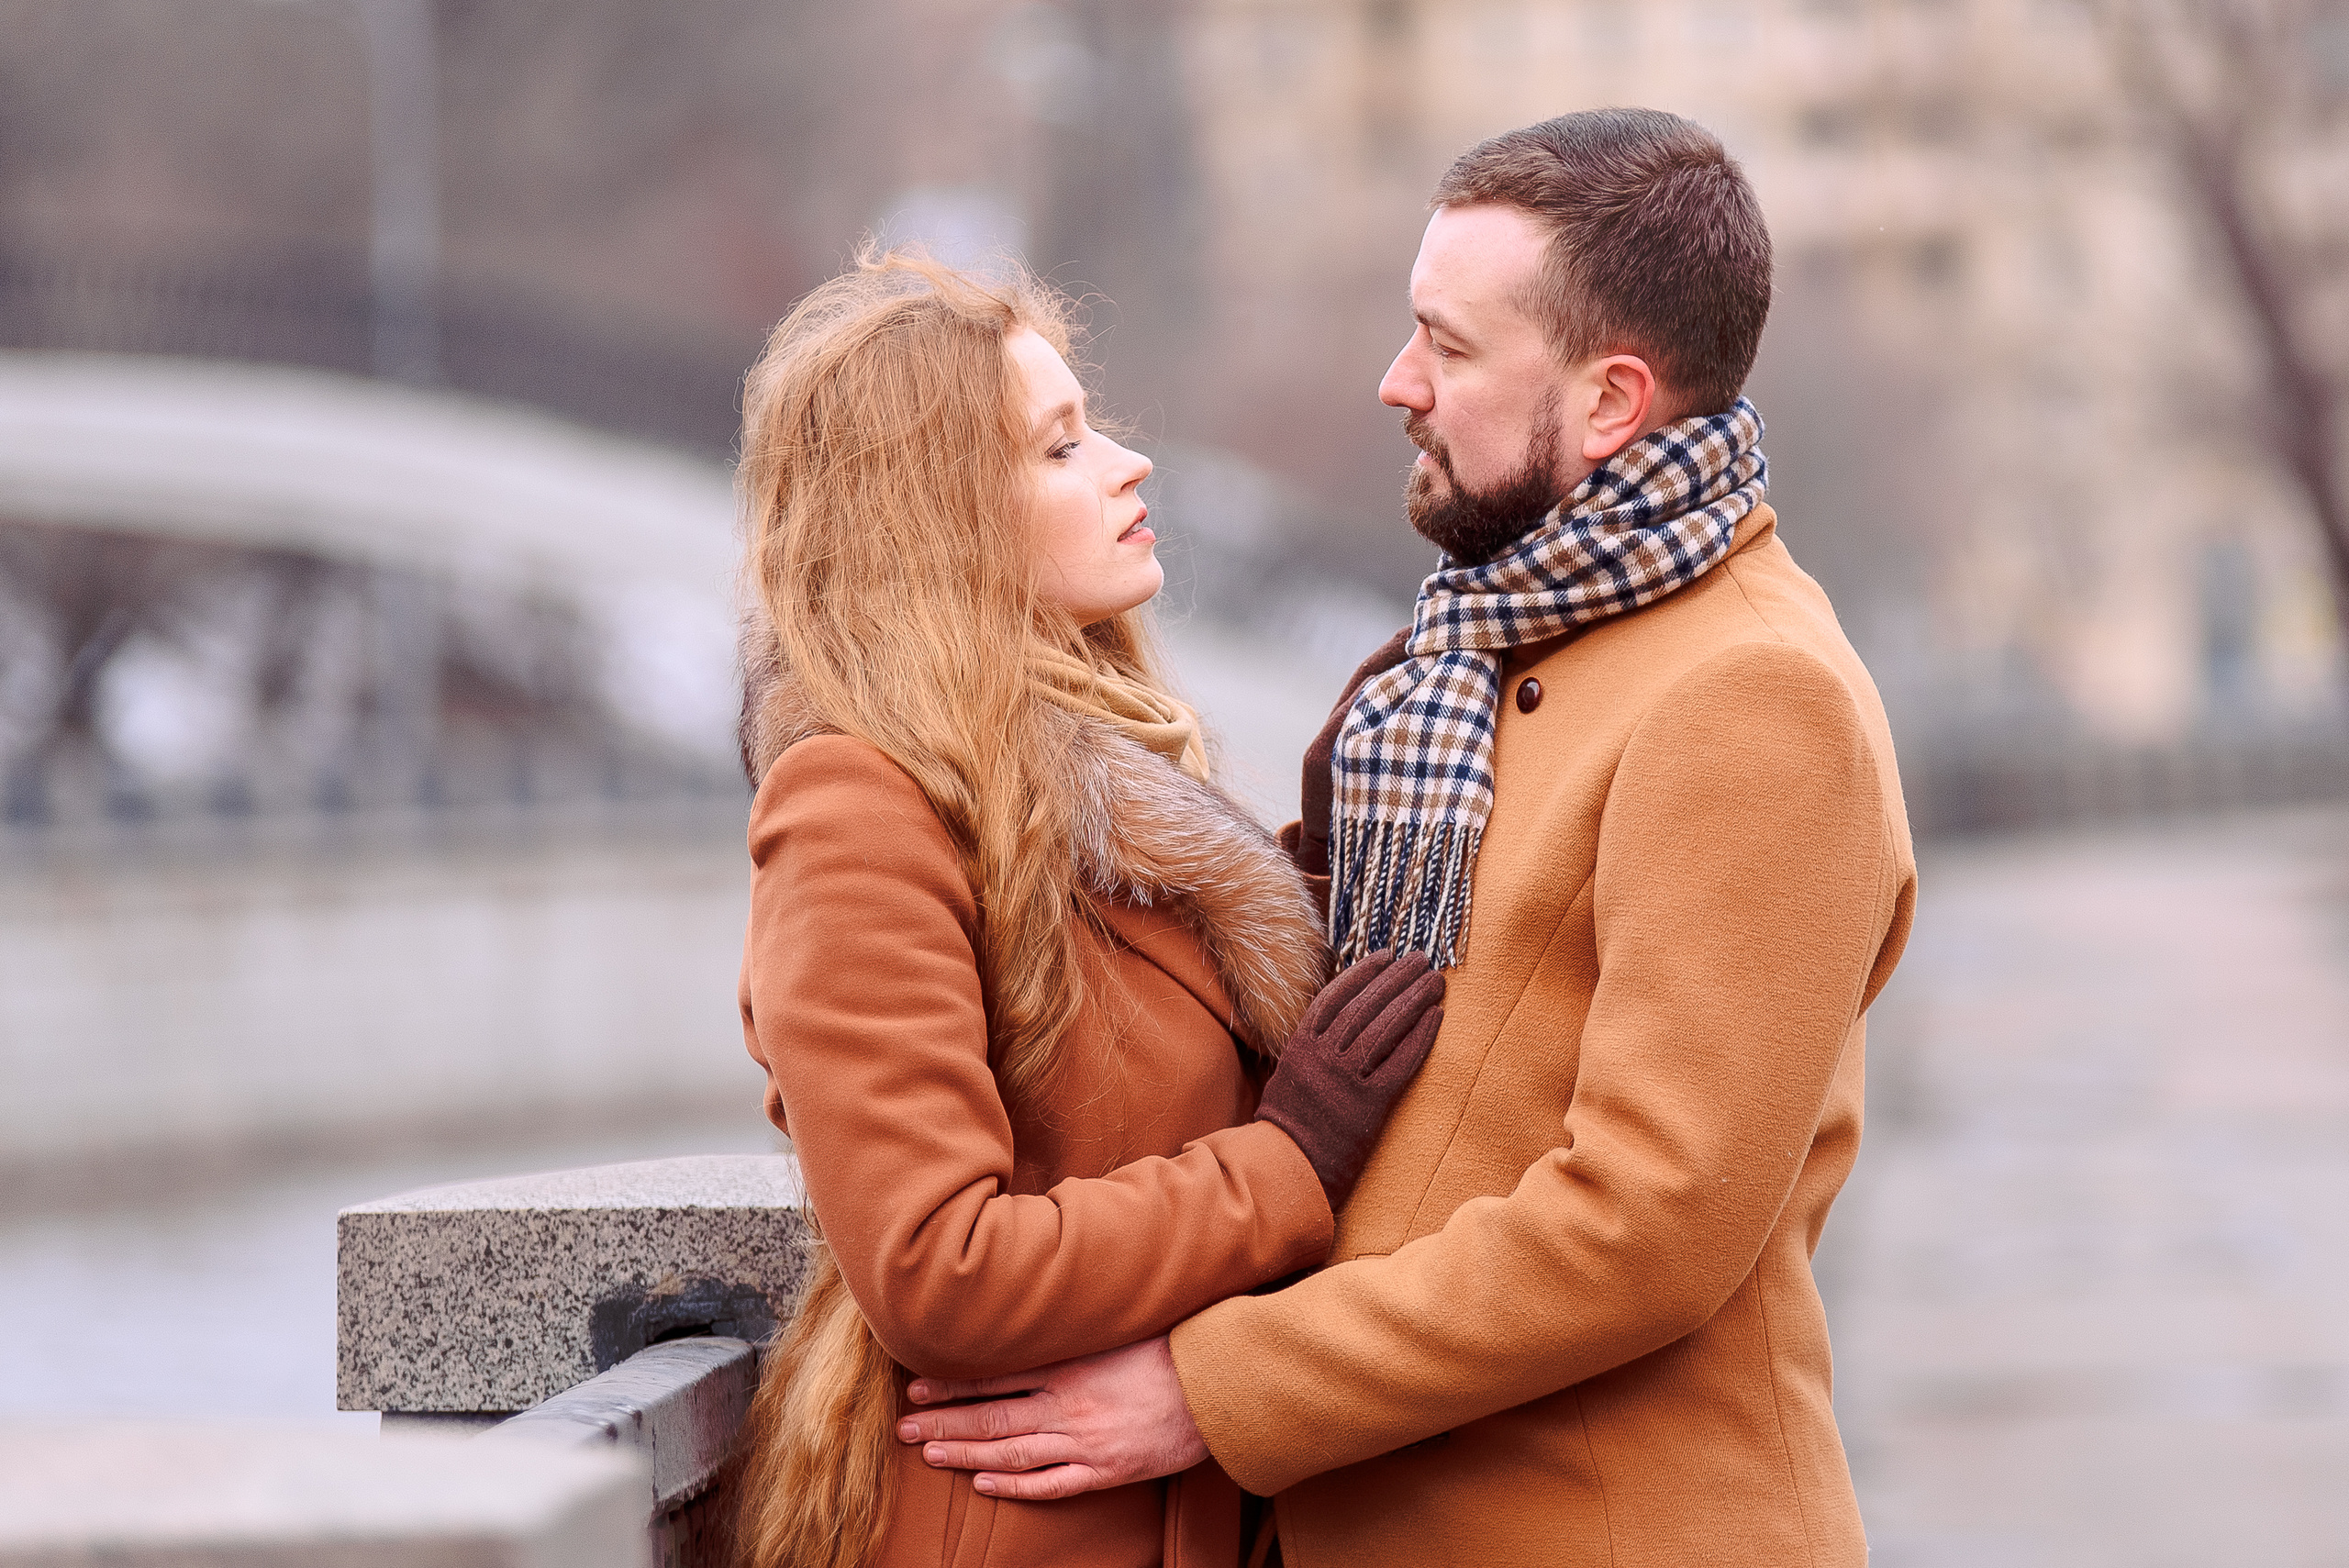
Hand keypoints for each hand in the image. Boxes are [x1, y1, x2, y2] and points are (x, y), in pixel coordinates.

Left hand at [895, 1336, 1203, 1500]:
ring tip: (930, 1453)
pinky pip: (1051, 1485)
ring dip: (965, 1455)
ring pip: (1011, 1455)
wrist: (1218, 1384)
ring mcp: (1086, 1443)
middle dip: (943, 1423)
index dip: (952, 1384)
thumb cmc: (1171, 1343)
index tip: (917, 1385)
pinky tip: (984, 1484)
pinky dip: (1014, 1487)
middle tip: (904, 1427)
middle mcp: (1069, 1405)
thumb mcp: (1116, 1323)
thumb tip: (1035, 1302)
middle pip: (991, 1418)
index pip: (995, 1377)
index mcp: (1070, 1365)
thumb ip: (1074, 1323)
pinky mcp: (1107, 1471)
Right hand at [1255, 948, 1444, 1207]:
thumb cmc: (1287, 1127)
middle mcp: (1322, 1057)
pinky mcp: (1369, 1105)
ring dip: (1412, 1000)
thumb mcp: (1288, 1076)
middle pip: (1364, 1006)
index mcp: (1300, 1047)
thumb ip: (1311, 1048)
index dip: (1362, 973)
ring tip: (1434, 981)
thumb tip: (1340, 1019)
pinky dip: (1420, 1038)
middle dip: (1395, 979)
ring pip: (1383, 1028)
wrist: (1286, 1171)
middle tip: (1420, 960)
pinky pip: (1400, 1064)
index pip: (1335, 997)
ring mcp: (1345, 1080)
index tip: (1385, 955)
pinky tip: (1436, 1018)